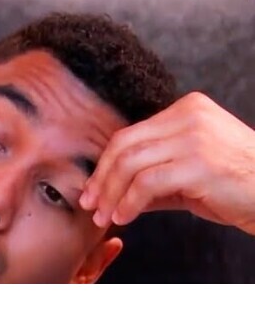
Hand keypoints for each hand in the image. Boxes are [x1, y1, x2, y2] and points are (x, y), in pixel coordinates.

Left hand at [80, 92, 254, 233]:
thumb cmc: (235, 184)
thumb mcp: (187, 172)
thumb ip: (151, 174)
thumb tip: (109, 192)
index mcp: (187, 109)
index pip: (130, 135)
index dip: (104, 164)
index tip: (92, 190)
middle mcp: (189, 116)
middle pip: (124, 146)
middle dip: (101, 179)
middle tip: (90, 205)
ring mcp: (195, 138)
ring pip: (131, 164)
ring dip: (111, 194)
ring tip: (104, 216)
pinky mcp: (198, 163)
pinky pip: (147, 183)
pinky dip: (129, 202)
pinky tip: (124, 217)